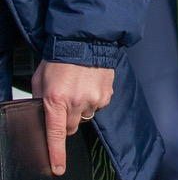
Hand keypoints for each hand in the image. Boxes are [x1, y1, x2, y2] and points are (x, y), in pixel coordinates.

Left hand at [32, 60, 113, 176]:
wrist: (86, 40)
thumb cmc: (59, 58)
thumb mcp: (40, 80)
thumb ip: (39, 101)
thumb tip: (42, 117)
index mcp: (56, 100)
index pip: (55, 135)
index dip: (56, 155)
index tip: (58, 169)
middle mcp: (76, 102)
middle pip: (70, 128)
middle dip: (66, 121)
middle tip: (64, 103)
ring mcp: (93, 98)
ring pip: (85, 117)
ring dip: (80, 109)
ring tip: (79, 88)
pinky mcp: (107, 94)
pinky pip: (98, 106)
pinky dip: (93, 100)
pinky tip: (89, 85)